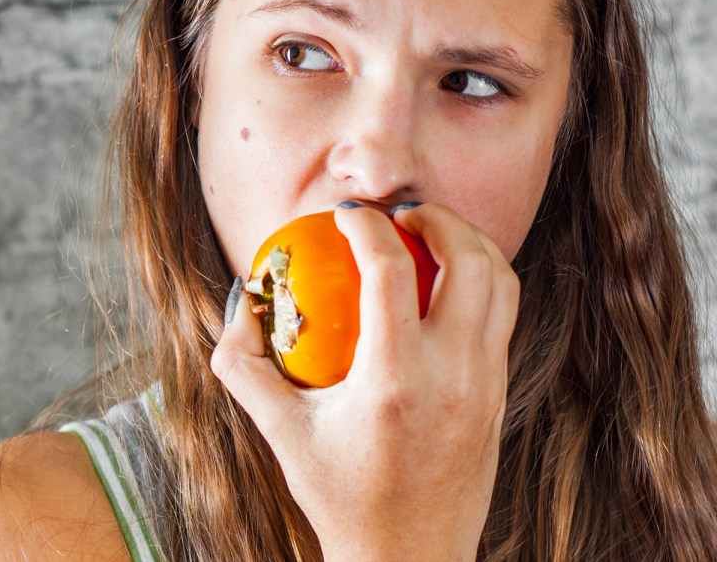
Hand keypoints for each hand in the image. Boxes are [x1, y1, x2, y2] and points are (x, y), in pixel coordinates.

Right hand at [210, 203, 518, 561]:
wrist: (409, 559)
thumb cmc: (340, 497)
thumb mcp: (279, 432)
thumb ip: (243, 365)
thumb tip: (241, 303)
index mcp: (395, 380)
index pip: (391, 271)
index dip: (366, 226)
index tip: (341, 216)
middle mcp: (453, 375)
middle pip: (471, 260)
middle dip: (437, 217)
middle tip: (398, 215)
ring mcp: (485, 384)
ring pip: (502, 281)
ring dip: (468, 243)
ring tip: (425, 238)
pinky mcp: (499, 394)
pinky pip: (502, 314)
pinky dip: (479, 280)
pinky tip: (438, 285)